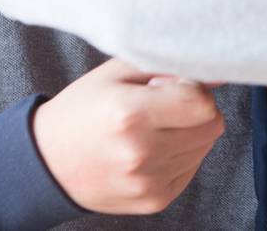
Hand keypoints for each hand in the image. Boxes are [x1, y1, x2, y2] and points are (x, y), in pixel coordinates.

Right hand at [32, 58, 226, 214]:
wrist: (47, 163)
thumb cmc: (83, 110)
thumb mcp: (116, 72)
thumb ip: (167, 65)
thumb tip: (219, 72)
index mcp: (130, 114)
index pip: (201, 102)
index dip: (193, 88)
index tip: (172, 86)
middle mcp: (141, 153)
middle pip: (211, 125)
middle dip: (197, 110)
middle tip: (165, 105)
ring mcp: (148, 182)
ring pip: (205, 147)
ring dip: (189, 132)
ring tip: (154, 127)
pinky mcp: (154, 201)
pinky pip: (192, 168)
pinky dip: (181, 154)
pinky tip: (152, 147)